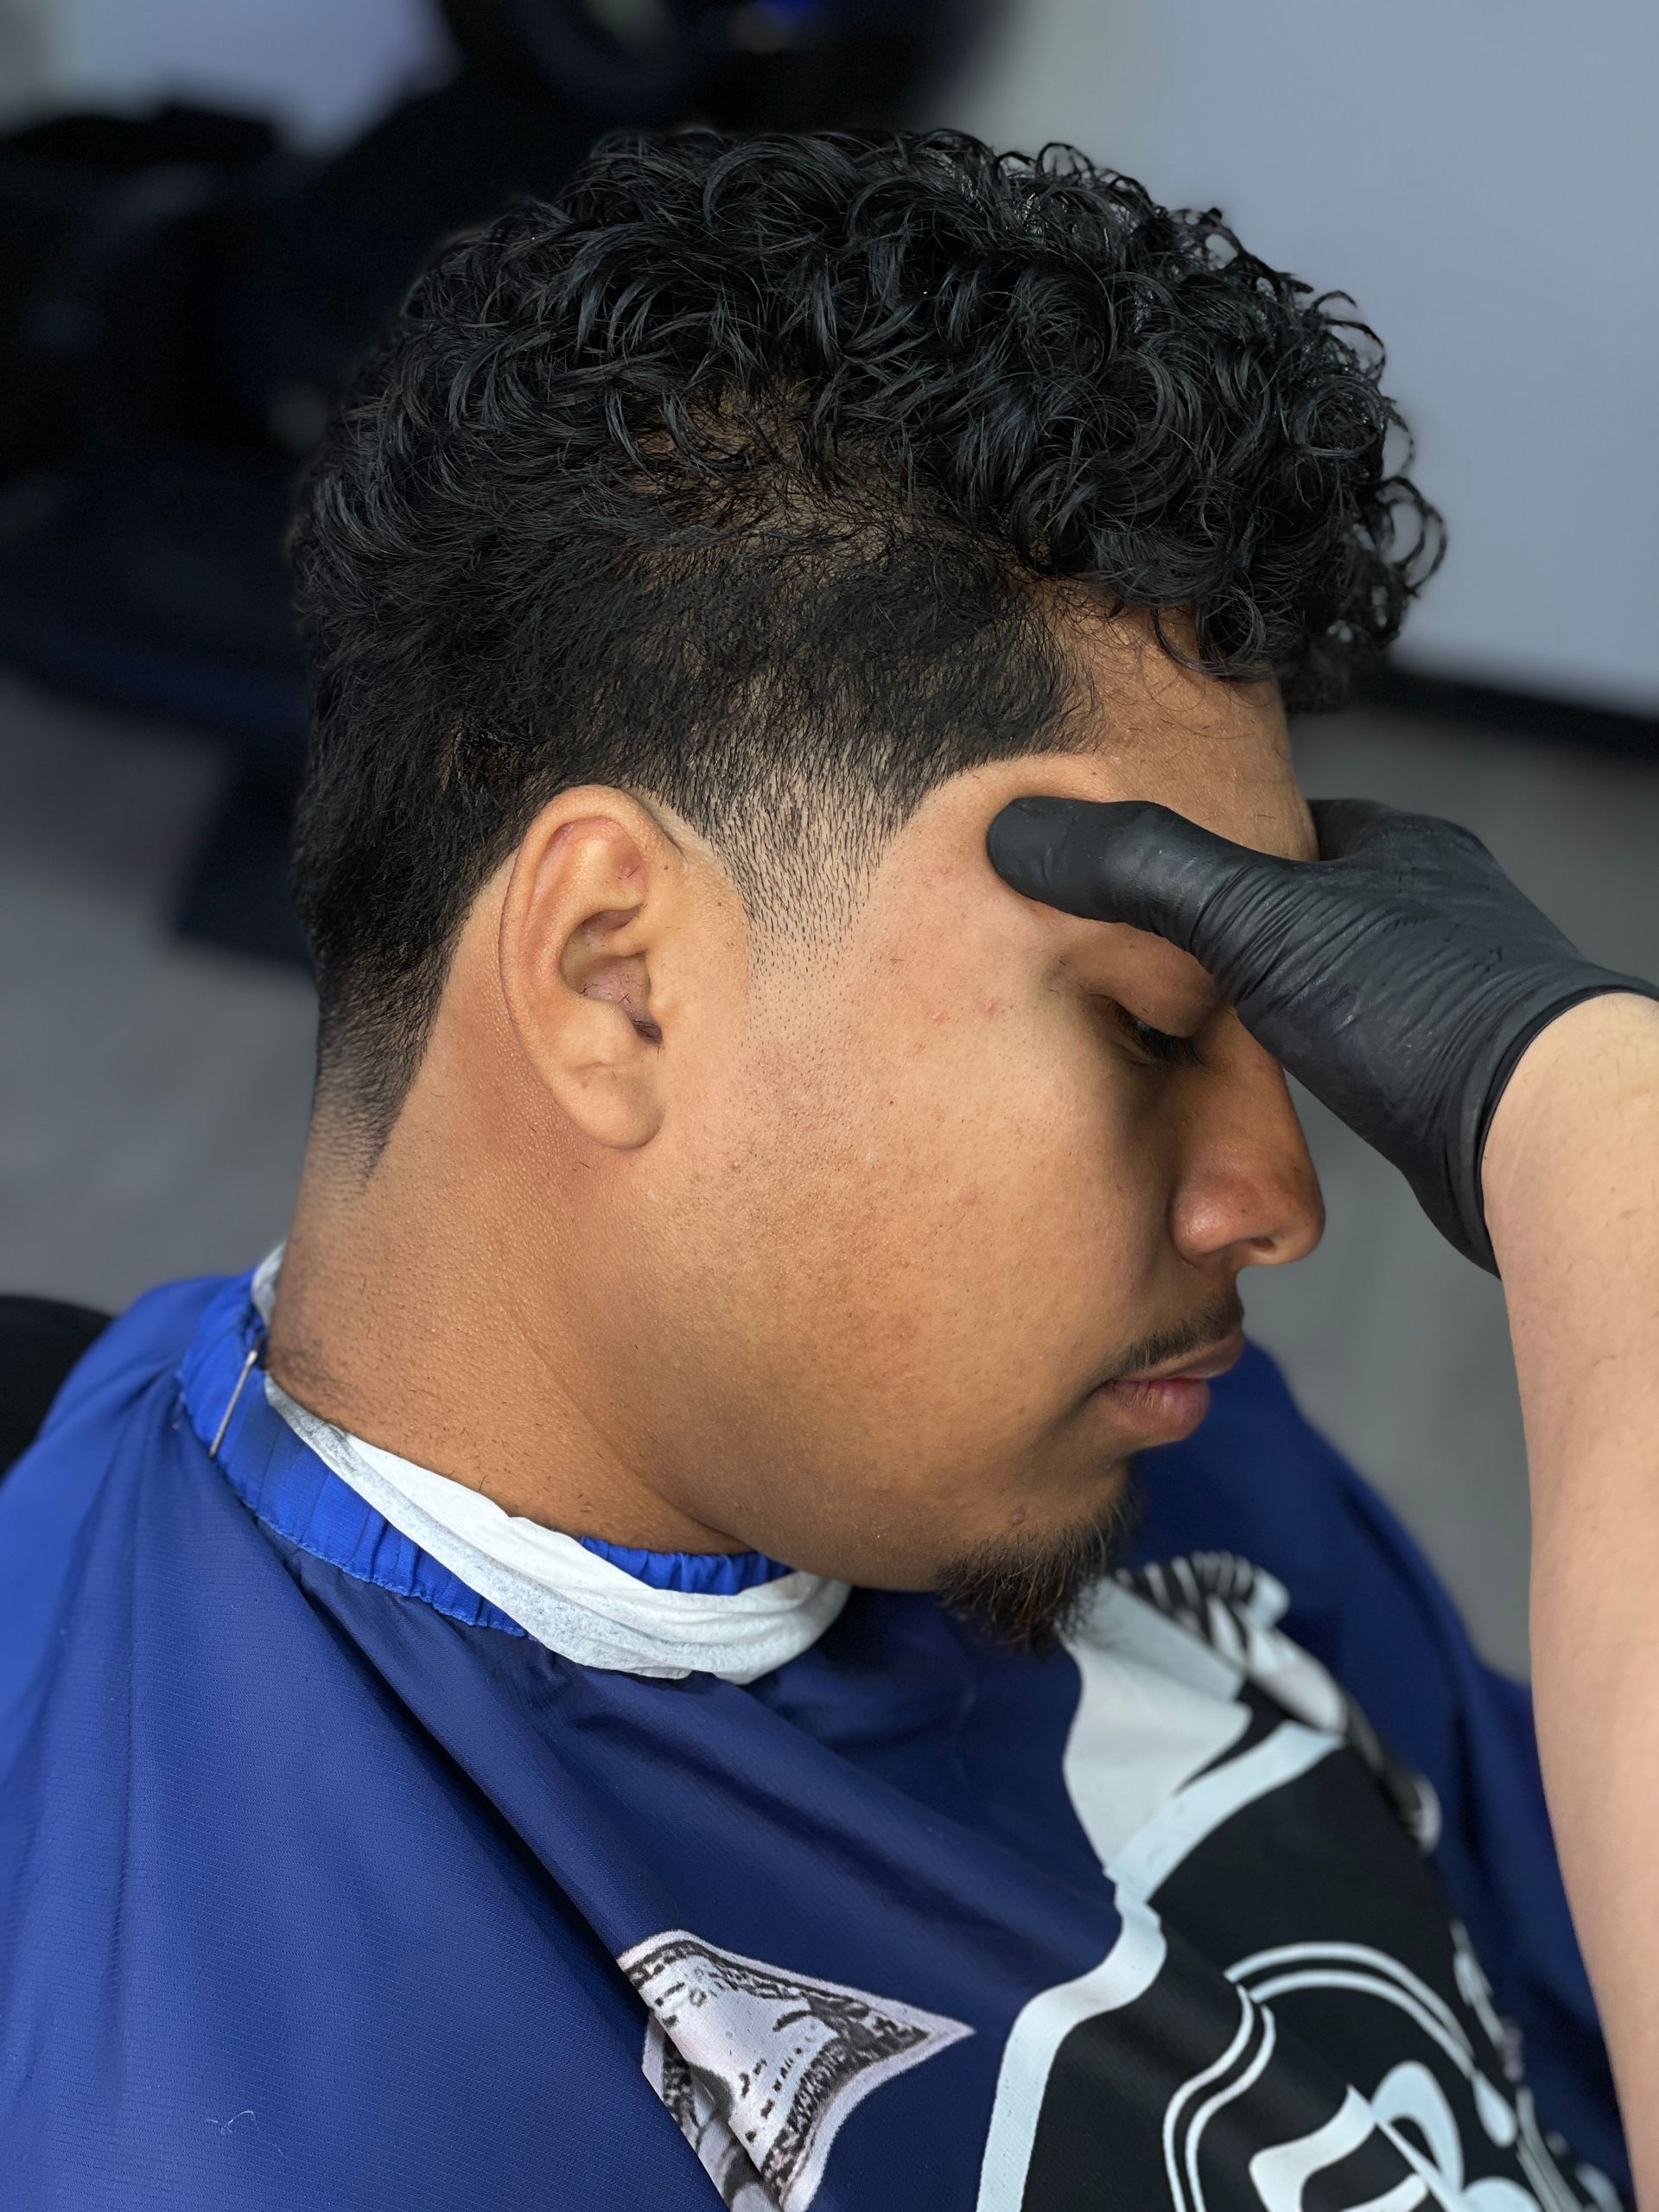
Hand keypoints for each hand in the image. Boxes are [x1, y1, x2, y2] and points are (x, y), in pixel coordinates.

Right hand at [987, 794, 1657, 1270]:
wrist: (1533, 1131)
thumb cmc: (1418, 1008)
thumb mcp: (1255, 918)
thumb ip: (1144, 873)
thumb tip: (1022, 832)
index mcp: (1394, 845)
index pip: (1279, 821)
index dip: (1201, 843)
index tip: (1132, 878)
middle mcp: (1429, 907)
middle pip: (1300, 904)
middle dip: (1225, 935)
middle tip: (1142, 966)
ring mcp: (1443, 991)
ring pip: (1327, 984)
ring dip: (1266, 1009)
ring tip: (1187, 1033)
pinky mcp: (1446, 1074)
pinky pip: (1352, 1052)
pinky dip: (1305, 1066)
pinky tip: (1265, 1093)